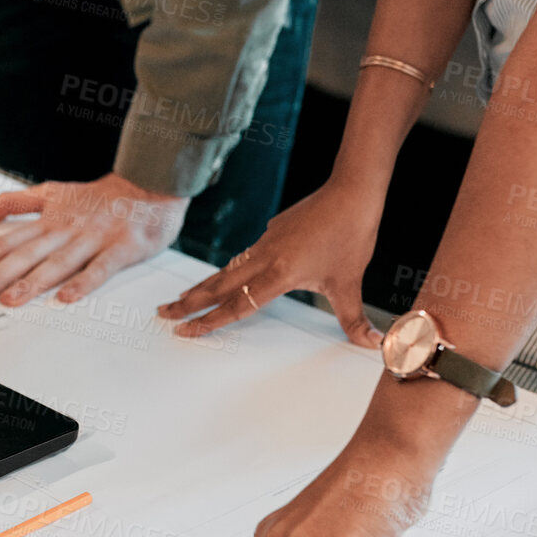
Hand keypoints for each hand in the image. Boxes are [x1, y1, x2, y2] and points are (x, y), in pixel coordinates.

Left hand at [0, 173, 186, 305]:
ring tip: (11, 300)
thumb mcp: (51, 191)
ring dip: (33, 282)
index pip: (6, 241)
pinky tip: (67, 298)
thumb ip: (12, 202)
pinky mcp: (121, 248)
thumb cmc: (100, 196)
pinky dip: (84, 282)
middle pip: (25, 254)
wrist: (150, 183)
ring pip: (59, 262)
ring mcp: (93, 239)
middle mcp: (66, 229)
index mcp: (48, 220)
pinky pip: (101, 267)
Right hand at [158, 178, 382, 345]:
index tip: (186, 331)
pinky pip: (244, 256)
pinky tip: (226, 274)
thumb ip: (354, 318)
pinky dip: (227, 269)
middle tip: (163, 313)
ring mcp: (267, 242)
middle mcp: (266, 258)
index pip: (237, 305)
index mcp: (280, 273)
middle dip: (188, 302)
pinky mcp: (273, 231)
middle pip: (218, 285)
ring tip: (182, 297)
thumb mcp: (351, 282)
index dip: (209, 321)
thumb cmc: (351, 234)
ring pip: (226, 269)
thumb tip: (373, 345)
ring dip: (203, 285)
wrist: (352, 191)